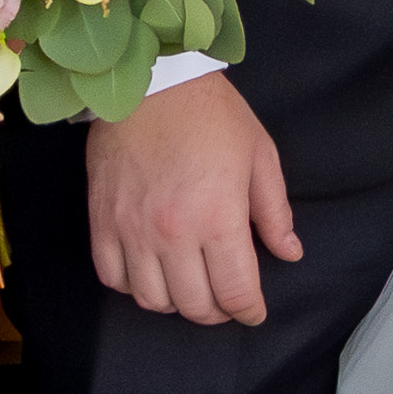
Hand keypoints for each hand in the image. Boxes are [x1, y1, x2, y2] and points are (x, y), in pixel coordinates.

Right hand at [86, 69, 301, 325]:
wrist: (151, 81)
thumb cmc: (212, 115)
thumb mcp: (260, 156)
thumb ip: (274, 212)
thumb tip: (289, 253)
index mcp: (218, 218)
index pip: (235, 292)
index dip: (249, 311)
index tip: (253, 311)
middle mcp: (172, 233)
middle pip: (194, 305)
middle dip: (217, 312)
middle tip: (225, 300)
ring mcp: (132, 230)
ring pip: (152, 300)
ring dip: (175, 303)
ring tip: (189, 287)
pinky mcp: (103, 221)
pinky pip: (112, 277)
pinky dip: (133, 286)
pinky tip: (151, 272)